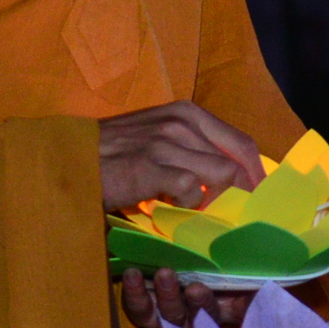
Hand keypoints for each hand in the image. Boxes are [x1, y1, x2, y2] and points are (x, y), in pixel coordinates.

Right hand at [99, 101, 262, 214]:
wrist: (68, 157)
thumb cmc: (112, 153)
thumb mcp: (156, 138)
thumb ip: (190, 149)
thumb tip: (226, 178)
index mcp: (186, 112)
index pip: (240, 142)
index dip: (256, 172)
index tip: (260, 196)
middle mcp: (181, 121)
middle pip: (237, 160)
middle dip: (246, 191)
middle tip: (242, 215)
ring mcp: (167, 142)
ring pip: (220, 175)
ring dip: (215, 200)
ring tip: (199, 213)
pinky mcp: (151, 165)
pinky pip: (192, 188)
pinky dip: (189, 204)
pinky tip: (172, 208)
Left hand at [120, 266, 250, 327]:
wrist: (223, 260)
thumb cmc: (243, 275)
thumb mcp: (253, 285)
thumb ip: (257, 293)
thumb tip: (262, 289)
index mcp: (220, 314)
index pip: (210, 317)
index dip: (203, 306)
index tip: (197, 289)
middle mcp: (194, 320)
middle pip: (179, 317)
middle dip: (171, 298)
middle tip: (166, 274)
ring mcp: (170, 314)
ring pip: (154, 315)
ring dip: (144, 297)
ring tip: (135, 274)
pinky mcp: (151, 305)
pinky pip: (139, 308)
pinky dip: (131, 293)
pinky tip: (129, 273)